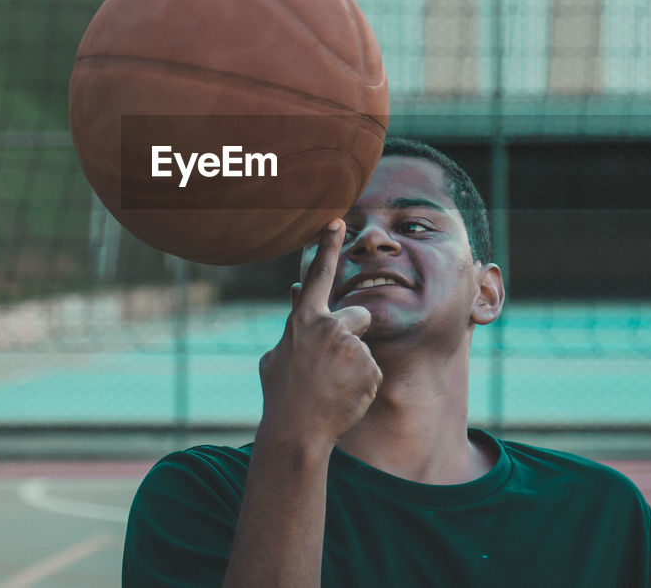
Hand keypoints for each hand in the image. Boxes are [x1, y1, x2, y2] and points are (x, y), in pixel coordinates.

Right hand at [256, 220, 382, 450]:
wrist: (296, 430)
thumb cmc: (281, 394)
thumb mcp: (277, 355)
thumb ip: (293, 324)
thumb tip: (296, 291)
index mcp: (304, 321)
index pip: (319, 275)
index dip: (327, 246)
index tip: (337, 220)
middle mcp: (330, 328)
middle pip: (359, 316)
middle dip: (354, 335)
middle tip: (334, 365)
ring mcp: (352, 348)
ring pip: (365, 350)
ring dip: (355, 366)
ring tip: (332, 388)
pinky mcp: (369, 369)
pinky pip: (373, 372)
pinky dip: (362, 385)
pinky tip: (344, 398)